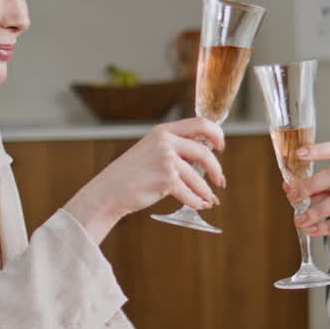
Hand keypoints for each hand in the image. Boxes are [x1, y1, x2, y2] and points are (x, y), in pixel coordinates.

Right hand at [64, 117, 225, 241]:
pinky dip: (197, 201)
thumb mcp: (151, 150)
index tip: (220, 147)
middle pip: (205, 152)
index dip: (217, 134)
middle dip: (216, 169)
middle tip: (220, 180)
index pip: (201, 123)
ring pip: (198, 177)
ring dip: (206, 191)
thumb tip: (204, 155)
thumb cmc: (131, 174)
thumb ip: (174, 147)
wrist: (109, 191)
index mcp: (163, 131)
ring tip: (210, 199)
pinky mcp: (166, 179)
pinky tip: (200, 205)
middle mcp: (165, 141)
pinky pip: (190, 193)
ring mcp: (166, 159)